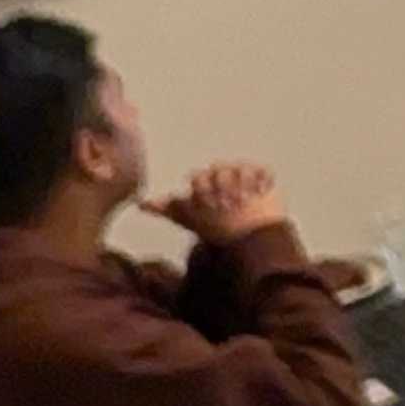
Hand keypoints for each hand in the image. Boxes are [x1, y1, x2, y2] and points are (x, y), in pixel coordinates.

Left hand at [167, 156, 293, 254]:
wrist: (246, 236)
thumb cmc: (215, 226)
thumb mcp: (189, 217)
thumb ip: (167, 208)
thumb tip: (140, 204)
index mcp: (204, 181)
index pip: (198, 179)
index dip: (200, 191)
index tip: (205, 206)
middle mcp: (224, 175)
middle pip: (218, 172)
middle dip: (219, 188)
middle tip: (223, 206)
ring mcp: (245, 175)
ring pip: (238, 169)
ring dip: (238, 186)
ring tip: (241, 203)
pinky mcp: (264, 178)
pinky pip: (263, 171)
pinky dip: (260, 182)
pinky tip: (257, 196)